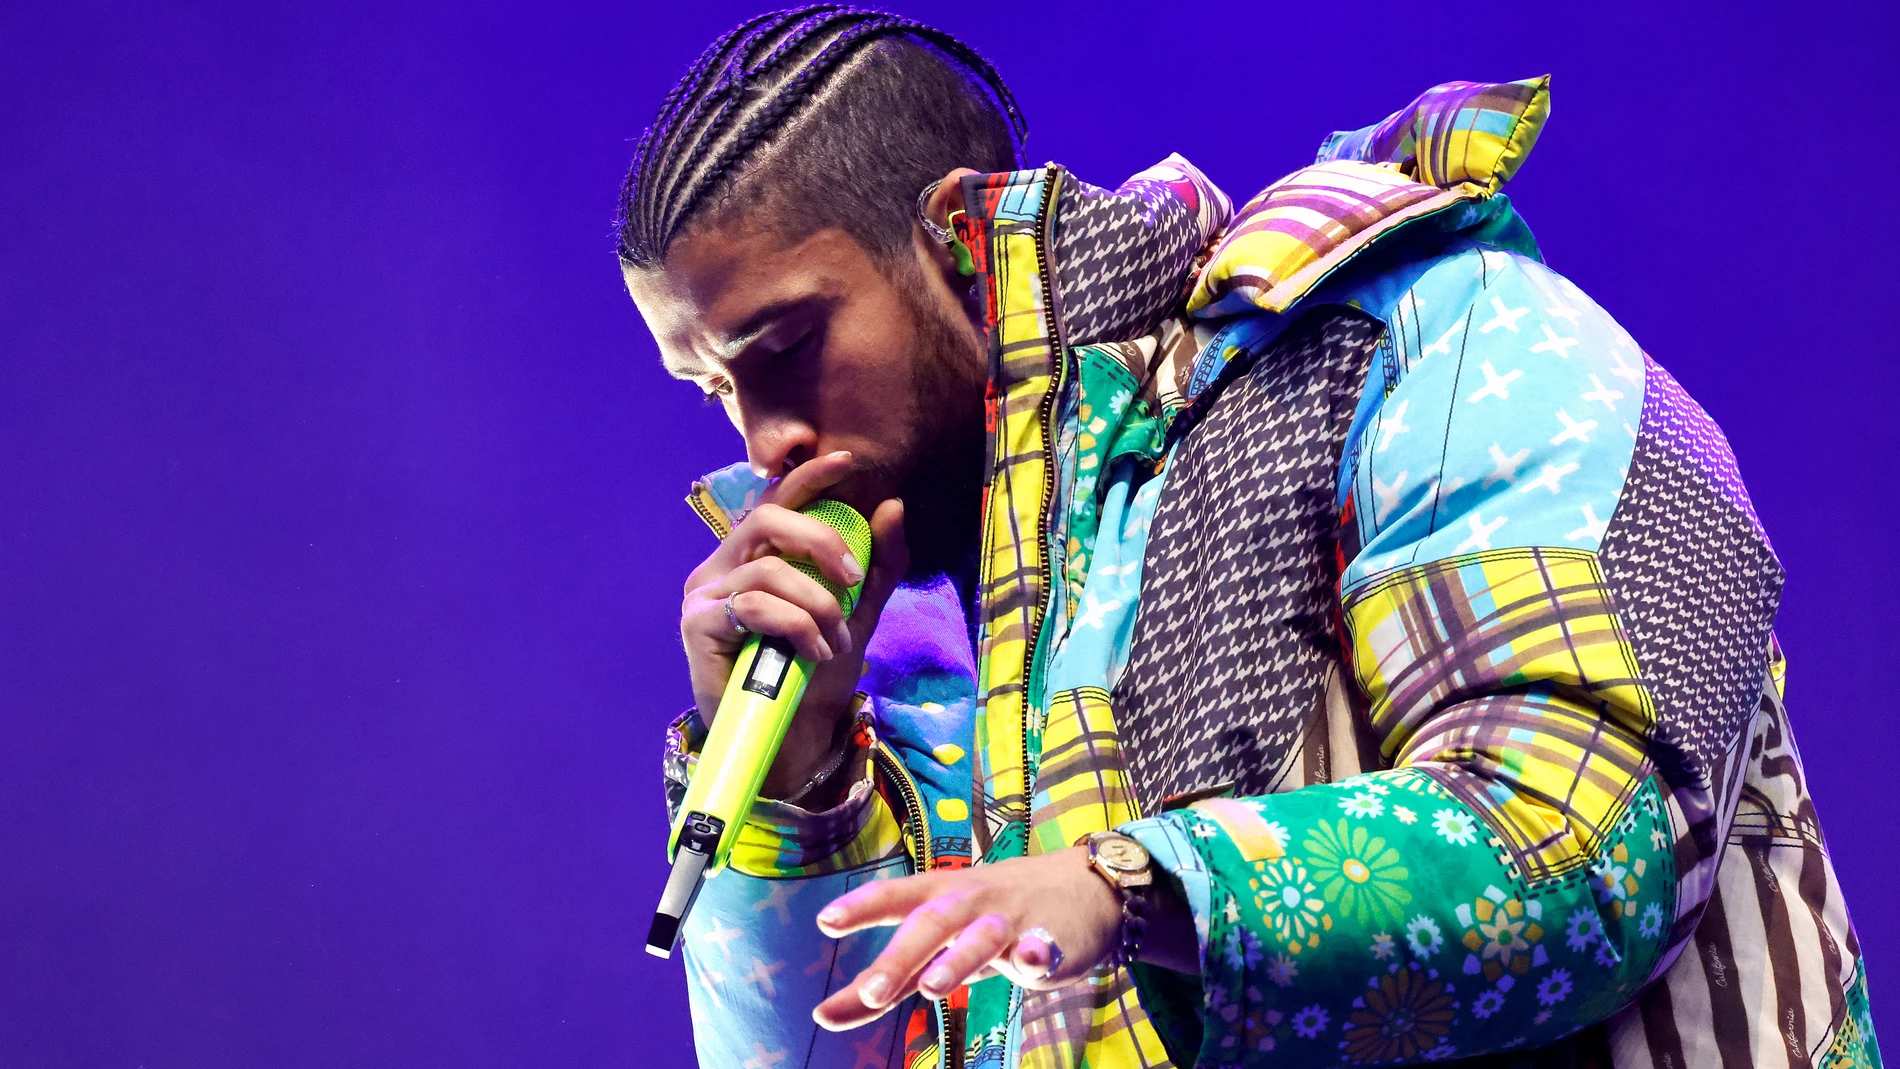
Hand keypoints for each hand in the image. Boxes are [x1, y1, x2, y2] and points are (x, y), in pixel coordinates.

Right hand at [679, 450, 907, 798]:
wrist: (791, 740)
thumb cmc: (814, 678)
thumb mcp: (856, 615)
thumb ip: (875, 565)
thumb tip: (891, 505)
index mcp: (752, 560)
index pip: (774, 503)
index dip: (807, 477)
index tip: (846, 459)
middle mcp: (721, 570)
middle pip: (766, 520)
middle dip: (819, 539)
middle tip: (852, 576)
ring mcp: (703, 597)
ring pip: (769, 571)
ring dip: (816, 604)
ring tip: (834, 640)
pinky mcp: (696, 626)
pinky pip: (755, 606)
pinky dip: (796, 626)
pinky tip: (813, 652)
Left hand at [809, 847, 1122, 1030]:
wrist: (1083, 887)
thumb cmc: (992, 917)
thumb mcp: (940, 942)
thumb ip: (889, 978)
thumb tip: (824, 1015)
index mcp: (938, 898)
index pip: (894, 899)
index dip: (861, 907)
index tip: (825, 920)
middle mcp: (969, 903)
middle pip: (931, 924)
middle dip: (901, 957)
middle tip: (871, 992)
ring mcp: (1010, 920)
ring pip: (981, 937)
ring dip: (957, 959)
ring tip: (934, 986)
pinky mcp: (1051, 940)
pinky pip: (1042, 947)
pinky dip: (1035, 953)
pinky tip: (1030, 962)